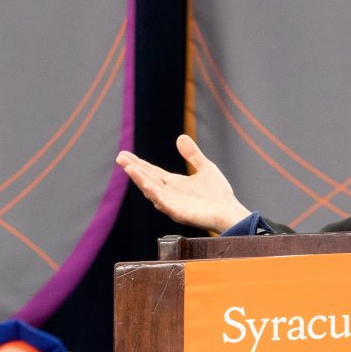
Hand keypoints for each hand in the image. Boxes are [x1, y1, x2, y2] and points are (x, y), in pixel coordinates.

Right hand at [116, 134, 251, 232]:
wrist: (231, 212)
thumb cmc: (219, 194)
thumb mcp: (205, 168)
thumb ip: (192, 155)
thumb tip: (180, 137)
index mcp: (174, 184)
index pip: (152, 172)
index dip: (138, 163)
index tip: (123, 155)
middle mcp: (170, 194)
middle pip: (148, 179)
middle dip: (134, 169)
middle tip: (120, 158)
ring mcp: (173, 204)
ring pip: (153, 191)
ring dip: (140, 180)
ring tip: (129, 169)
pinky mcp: (180, 214)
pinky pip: (165, 204)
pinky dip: (156, 195)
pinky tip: (148, 185)